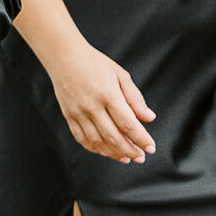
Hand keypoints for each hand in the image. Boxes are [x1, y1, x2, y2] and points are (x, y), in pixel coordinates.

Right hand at [50, 43, 155, 162]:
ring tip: (127, 158)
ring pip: (98, 142)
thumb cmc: (95, 64)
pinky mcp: (69, 116)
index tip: (151, 147)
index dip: (141, 138)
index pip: (128, 123)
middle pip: (114, 137)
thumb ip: (135, 98)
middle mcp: (92, 107)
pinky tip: (106, 151)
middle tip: (141, 157)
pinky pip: (82, 139)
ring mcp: (79, 113)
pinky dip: (95, 148)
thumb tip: (149, 118)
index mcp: (108, 94)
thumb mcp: (121, 75)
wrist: (64, 57)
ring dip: (114, 153)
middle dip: (130, 151)